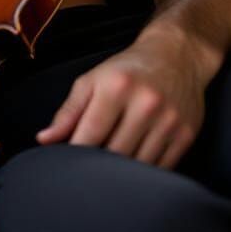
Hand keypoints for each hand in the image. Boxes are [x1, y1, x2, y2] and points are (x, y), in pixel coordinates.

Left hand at [35, 30, 207, 168]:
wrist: (176, 56)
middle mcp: (146, 103)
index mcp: (117, 87)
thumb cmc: (126, 70)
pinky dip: (145, 175)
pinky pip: (162, 168)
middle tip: (88, 171)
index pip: (91, 133)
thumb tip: (44, 139)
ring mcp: (169, 120)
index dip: (75, 154)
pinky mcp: (186, 135)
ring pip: (139, 166)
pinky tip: (134, 170)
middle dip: (99, 166)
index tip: (66, 166)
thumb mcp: (92, 80)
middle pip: (115, 153)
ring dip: (122, 175)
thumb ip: (68, 111)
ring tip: (110, 172)